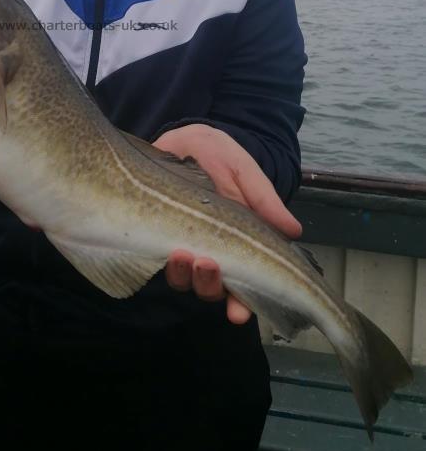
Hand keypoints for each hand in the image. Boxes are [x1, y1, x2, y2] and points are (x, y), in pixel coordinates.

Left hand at [154, 123, 301, 324]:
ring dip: (184, 274)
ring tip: (183, 253)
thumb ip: (264, 200)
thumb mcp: (243, 172)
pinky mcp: (156, 233)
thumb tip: (294, 231)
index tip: (239, 313)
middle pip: (211, 288)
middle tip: (208, 264)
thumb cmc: (218, 156)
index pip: (242, 284)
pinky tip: (168, 248)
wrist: (182, 138)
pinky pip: (157, 258)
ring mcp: (182, 243)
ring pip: (183, 278)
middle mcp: (210, 250)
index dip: (242, 304)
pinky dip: (163, 259)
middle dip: (210, 285)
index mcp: (237, 242)